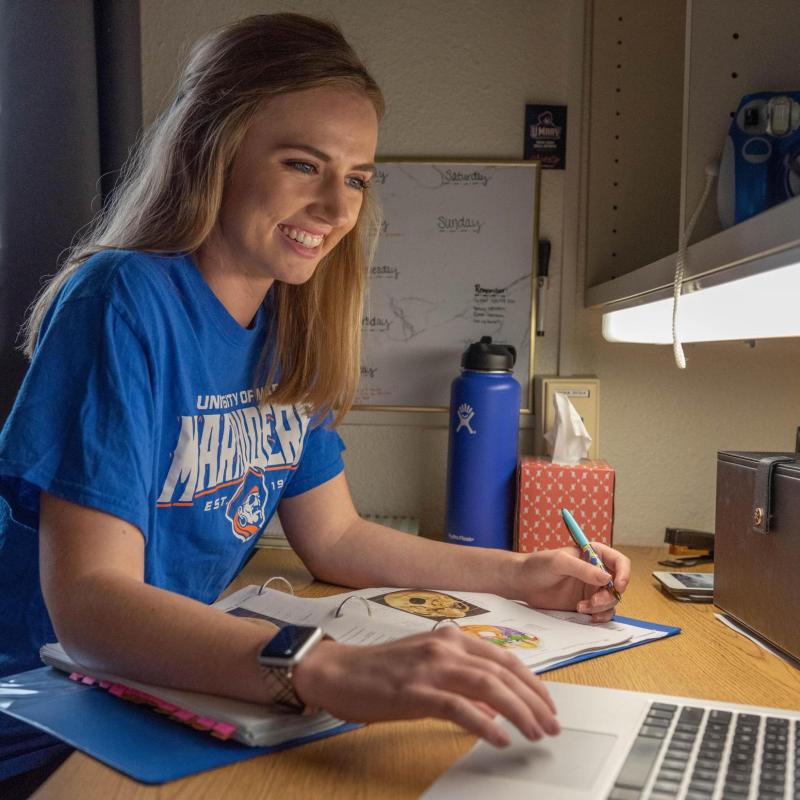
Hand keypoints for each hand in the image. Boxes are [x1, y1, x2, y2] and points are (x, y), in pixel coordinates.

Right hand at [292, 627, 559, 747]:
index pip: (505, 658)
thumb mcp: (429, 666)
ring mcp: (430, 667)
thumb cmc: (381, 670)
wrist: (338, 671)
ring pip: (488, 686)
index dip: (532, 682)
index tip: (548, 704)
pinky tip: (499, 738)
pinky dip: (484, 723)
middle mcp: (446, 647)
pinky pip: (458, 707)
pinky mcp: (415, 691)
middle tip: (551, 725)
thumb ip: (463, 679)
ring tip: (535, 733)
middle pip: (503, 671)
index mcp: (451, 638)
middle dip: (534, 700)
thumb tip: (496, 706)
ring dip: (518, 711)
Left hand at [512, 544, 630, 621]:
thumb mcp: (559, 562)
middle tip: (593, 601)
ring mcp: (592, 588)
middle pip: (617, 585)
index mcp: (593, 554)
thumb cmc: (538, 565)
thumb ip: (582, 569)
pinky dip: (600, 616)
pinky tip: (588, 616)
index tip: (617, 586)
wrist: (523, 583)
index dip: (623, 574)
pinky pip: (602, 612)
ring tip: (581, 607)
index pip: (619, 562)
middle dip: (609, 595)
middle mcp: (596, 571)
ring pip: (611, 600)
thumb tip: (606, 578)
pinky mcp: (586, 603)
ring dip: (602, 607)